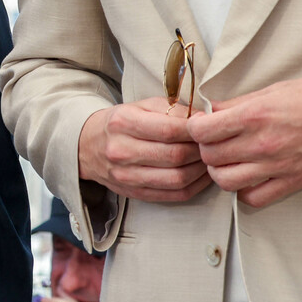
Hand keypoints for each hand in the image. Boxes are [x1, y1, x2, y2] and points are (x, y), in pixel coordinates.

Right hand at [77, 96, 209, 203]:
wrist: (88, 146)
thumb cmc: (121, 122)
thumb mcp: (141, 106)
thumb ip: (172, 109)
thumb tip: (206, 116)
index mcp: (123, 123)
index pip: (169, 130)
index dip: (196, 130)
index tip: (209, 127)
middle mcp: (122, 151)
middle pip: (175, 156)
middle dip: (201, 151)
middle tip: (213, 145)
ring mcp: (126, 176)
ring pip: (177, 178)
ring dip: (201, 170)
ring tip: (209, 160)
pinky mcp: (134, 193)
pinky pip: (173, 195)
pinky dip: (195, 186)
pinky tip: (201, 176)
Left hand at [185, 72, 301, 207]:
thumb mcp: (272, 89)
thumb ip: (237, 104)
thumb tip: (211, 112)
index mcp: (255, 115)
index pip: (202, 132)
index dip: (195, 129)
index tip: (201, 126)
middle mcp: (262, 143)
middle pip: (210, 157)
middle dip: (205, 148)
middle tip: (215, 142)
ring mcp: (277, 166)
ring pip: (225, 181)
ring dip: (220, 171)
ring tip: (229, 160)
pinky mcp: (292, 181)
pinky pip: (253, 198)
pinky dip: (244, 190)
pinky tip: (248, 177)